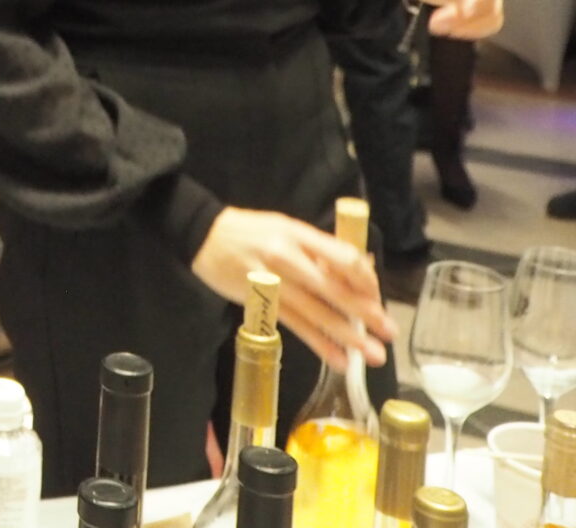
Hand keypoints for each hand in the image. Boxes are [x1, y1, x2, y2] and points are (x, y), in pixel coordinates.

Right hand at [191, 207, 395, 369]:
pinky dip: (319, 345)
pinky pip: (295, 327)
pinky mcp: (258, 303)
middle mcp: (286, 257)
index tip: (377, 297)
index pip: (342, 257)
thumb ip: (318, 249)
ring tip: (372, 355)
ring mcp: (271, 282)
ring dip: (347, 336)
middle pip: (333, 289)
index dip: (366, 280)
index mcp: (297, 235)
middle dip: (365, 314)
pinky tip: (339, 360)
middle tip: (389, 332)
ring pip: (316, 313)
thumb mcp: (286, 228)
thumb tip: (358, 271)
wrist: (200, 235)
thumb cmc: (249, 230)